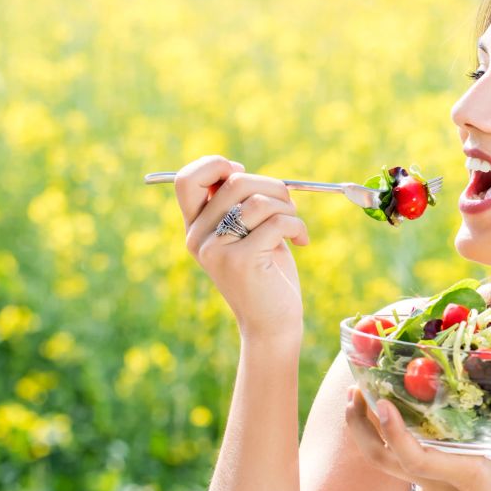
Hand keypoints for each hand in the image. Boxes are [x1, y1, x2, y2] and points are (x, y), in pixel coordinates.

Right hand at [174, 155, 309, 344]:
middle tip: (288, 205)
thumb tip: (237, 168)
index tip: (243, 173)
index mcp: (195, 227)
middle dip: (272, 186)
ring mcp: (216, 250)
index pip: (188, 179)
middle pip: (234, 181)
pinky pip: (275, 222)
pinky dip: (296, 226)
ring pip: (257, 200)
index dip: (216, 165)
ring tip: (295, 225)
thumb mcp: (248, 233)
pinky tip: (302, 241)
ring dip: (287, 207)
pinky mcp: (240, 261)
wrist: (273, 325)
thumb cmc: (267, 274)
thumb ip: (238, 204)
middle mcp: (198, 237)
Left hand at [345, 386, 490, 490]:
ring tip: (362, 399)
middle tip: (353, 390)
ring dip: (371, 433)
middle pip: (382, 460)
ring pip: (388, 464)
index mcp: (460, 477)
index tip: (380, 403)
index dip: (393, 432)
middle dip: (360, 426)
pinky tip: (402, 423)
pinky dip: (397, 445)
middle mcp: (435, 487)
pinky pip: (405, 470)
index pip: (415, 458)